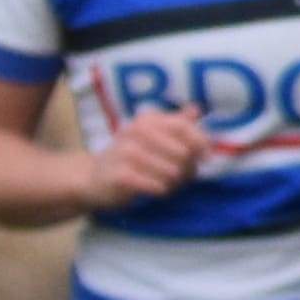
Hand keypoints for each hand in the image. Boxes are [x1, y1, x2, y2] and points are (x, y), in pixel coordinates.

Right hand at [75, 106, 205, 209]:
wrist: (93, 177)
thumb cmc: (130, 157)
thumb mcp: (151, 136)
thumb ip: (175, 123)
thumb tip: (196, 109)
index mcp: (146, 119)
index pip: (184, 127)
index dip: (200, 142)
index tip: (205, 158)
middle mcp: (134, 131)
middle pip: (182, 152)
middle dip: (187, 168)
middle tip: (181, 176)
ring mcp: (125, 152)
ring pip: (171, 171)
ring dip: (174, 182)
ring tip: (168, 183)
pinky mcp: (119, 174)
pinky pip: (155, 185)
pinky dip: (160, 189)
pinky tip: (156, 189)